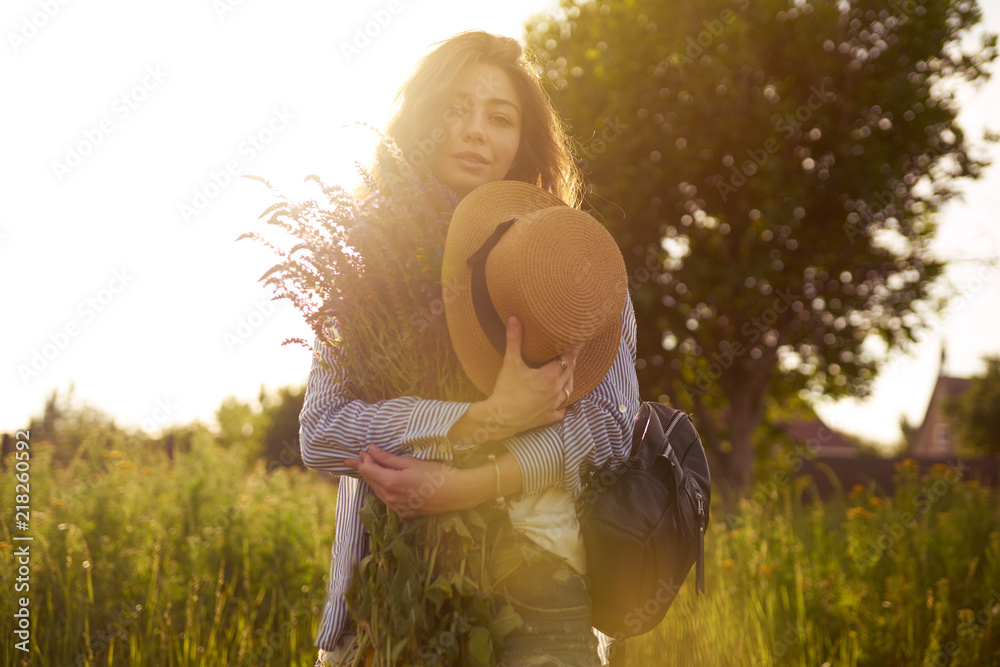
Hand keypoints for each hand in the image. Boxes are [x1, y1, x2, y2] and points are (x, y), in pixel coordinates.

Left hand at [343, 445, 487, 516]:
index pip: (368, 470)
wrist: (455, 494)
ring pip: (378, 491)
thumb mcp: (411, 462)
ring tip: (366, 469)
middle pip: (371, 481)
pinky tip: (383, 483)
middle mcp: (390, 498)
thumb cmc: (436, 474)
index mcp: (391, 483)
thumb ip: (388, 458)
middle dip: (364, 468)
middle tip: (358, 458)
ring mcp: (397, 508)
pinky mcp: (404, 513)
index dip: (362, 460)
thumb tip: (371, 450)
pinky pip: (387, 500)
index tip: (360, 451)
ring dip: (372, 479)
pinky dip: (382, 489)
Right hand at [485, 316, 580, 437]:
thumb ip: (514, 340)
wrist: (501, 418)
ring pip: (569, 390)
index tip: (580, 340)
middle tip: (574, 352)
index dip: (574, 348)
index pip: (568, 358)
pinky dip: (563, 404)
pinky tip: (560, 401)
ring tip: (568, 372)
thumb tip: (514, 319)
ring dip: (569, 379)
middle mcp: (556, 390)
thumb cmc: (506, 390)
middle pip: (570, 372)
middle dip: (572, 361)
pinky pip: (561, 410)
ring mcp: (553, 405)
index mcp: (550, 375)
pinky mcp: (548, 417)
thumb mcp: (510, 363)